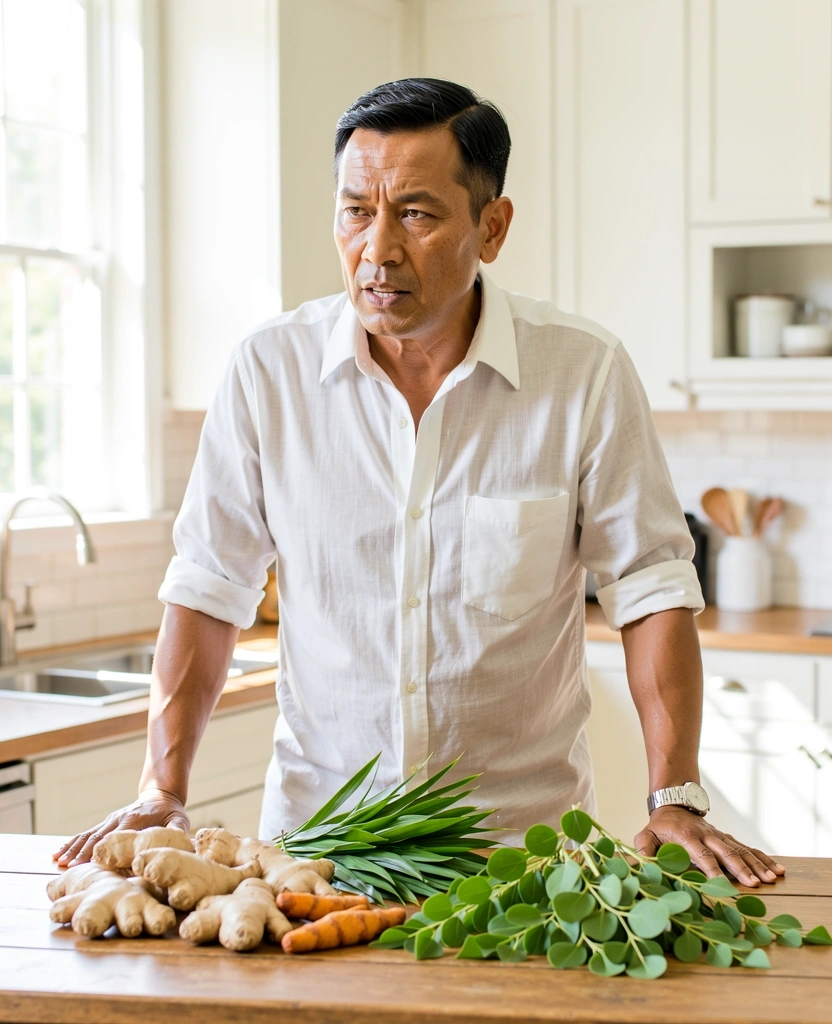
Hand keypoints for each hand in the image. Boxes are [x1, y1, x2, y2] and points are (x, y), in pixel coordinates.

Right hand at [52, 789, 189, 866]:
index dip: (102, 851)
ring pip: (88, 836)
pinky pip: (86, 833)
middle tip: (68, 868)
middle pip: (97, 838)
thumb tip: (179, 840)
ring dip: (73, 849)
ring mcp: (110, 821)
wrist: (161, 795)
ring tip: (58, 862)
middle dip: (82, 853)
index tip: (89, 865)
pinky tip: (58, 852)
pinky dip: (71, 842)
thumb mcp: (178, 818)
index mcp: (134, 821)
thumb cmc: (170, 811)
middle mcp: (118, 820)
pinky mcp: (106, 823)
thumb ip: (176, 829)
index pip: (115, 838)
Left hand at [635, 806, 785, 887]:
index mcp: (686, 836)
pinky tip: (778, 870)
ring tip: (772, 879)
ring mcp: (719, 836)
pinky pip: (748, 848)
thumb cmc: (659, 827)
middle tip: (755, 884)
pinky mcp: (728, 838)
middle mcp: (706, 835)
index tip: (723, 885)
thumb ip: (644, 850)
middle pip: (726, 852)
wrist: (674, 804)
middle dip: (741, 868)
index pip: (700, 854)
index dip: (711, 870)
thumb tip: (641, 865)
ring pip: (741, 850)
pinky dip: (763, 859)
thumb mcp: (646, 835)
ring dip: (757, 864)